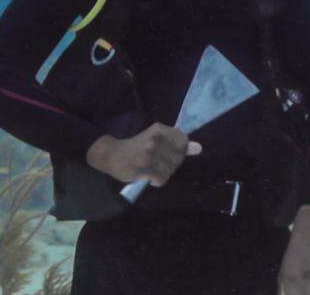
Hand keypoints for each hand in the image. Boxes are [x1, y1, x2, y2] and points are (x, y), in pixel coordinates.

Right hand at [86, 123, 200, 185]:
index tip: (167, 153)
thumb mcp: (157, 139)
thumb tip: (199, 148)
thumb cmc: (136, 147)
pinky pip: (162, 179)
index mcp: (159, 129)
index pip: (183, 142)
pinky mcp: (144, 168)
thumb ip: (177, 143)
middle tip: (157, 163)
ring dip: (162, 173)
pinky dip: (156, 181)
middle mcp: (156, 139)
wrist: (110, 155)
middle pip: (178, 158)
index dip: (178, 151)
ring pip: (170, 170)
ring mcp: (150, 154)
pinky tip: (148, 176)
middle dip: (170, 164)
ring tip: (151, 168)